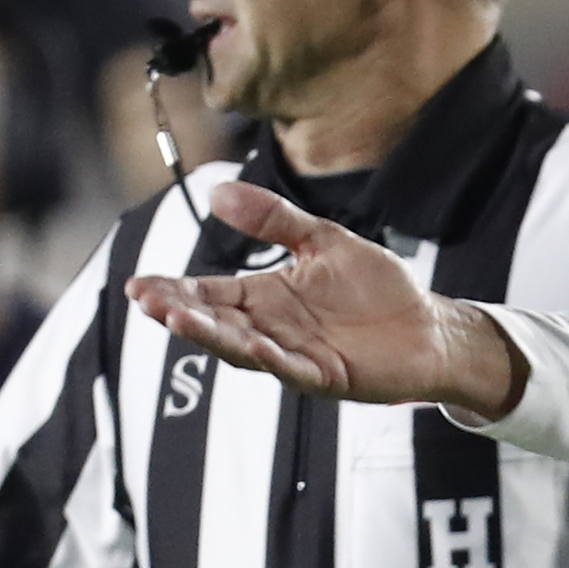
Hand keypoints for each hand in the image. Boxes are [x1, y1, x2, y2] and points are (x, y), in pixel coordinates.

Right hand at [127, 181, 523, 413]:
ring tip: (179, 321)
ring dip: (213, 337)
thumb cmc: (377, 288)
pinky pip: (295, 369)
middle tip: (146, 301)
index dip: (174, 291)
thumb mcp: (323, 240)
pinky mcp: (330, 377)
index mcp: (266, 297)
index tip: (138, 284)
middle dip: (180, 313)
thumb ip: (274, 219)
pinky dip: (274, 359)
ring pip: (245, 350)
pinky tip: (255, 344)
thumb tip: (218, 191)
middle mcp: (272, 329)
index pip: (208, 294)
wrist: (430, 326)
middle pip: (216, 323)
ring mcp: (298, 355)